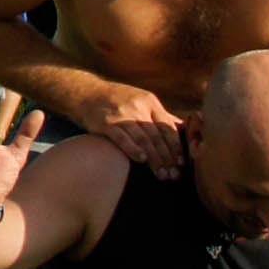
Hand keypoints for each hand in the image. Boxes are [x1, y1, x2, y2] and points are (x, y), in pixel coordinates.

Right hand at [73, 80, 187, 172]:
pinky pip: (122, 138)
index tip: (182, 163)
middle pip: (157, 136)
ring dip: (154, 159)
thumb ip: (160, 115)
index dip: (176, 146)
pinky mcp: (106, 122)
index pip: (167, 127)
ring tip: (161, 174)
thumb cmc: (116, 100)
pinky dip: (133, 149)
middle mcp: (138, 106)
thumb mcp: (140, 100)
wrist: (85, 92)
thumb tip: (183, 128)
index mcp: (149, 101)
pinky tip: (141, 160)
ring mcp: (122, 114)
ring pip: (143, 139)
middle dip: (167, 158)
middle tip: (173, 175)